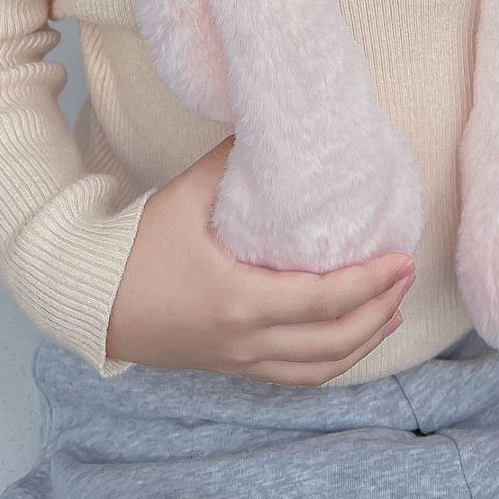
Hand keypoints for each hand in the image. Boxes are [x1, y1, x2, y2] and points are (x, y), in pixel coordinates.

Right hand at [104, 135, 415, 384]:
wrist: (91, 297)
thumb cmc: (137, 245)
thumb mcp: (186, 196)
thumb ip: (231, 160)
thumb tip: (272, 122)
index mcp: (238, 300)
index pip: (322, 301)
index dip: (369, 284)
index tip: (401, 259)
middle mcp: (246, 340)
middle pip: (333, 341)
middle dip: (379, 309)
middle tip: (407, 274)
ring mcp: (240, 360)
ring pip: (319, 368)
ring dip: (364, 341)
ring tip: (393, 310)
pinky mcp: (232, 366)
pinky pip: (295, 375)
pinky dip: (332, 362)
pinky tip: (350, 340)